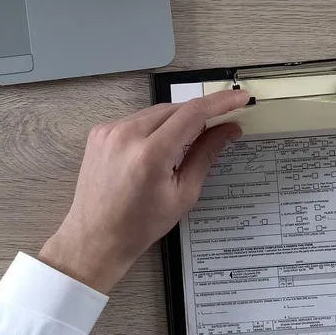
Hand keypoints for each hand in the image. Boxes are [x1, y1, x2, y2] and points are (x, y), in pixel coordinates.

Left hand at [39, 89, 251, 293]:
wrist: (96, 237)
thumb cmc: (139, 224)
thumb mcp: (183, 194)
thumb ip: (206, 155)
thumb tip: (228, 129)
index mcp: (151, 154)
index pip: (193, 113)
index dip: (221, 102)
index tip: (239, 98)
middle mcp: (127, 135)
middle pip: (175, 109)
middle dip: (200, 114)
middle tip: (219, 126)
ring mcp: (109, 131)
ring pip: (156, 112)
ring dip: (175, 121)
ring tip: (183, 145)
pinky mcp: (100, 132)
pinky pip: (136, 119)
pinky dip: (152, 127)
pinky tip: (156, 148)